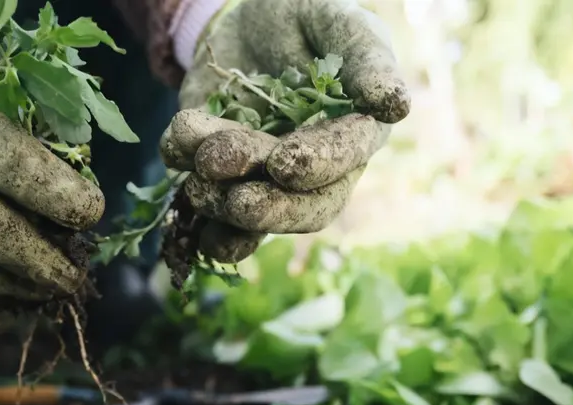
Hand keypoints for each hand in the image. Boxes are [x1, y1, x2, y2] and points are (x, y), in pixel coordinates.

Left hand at [161, 0, 409, 262]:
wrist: (243, 21)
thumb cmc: (306, 18)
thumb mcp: (337, 24)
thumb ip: (367, 60)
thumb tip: (395, 106)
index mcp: (352, 136)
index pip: (343, 165)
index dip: (317, 168)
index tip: (283, 163)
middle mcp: (312, 170)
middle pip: (300, 210)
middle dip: (267, 210)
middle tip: (237, 200)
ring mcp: (263, 180)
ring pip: (250, 217)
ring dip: (221, 205)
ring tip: (199, 169)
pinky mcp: (220, 180)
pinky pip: (205, 209)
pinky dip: (187, 197)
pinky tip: (177, 150)